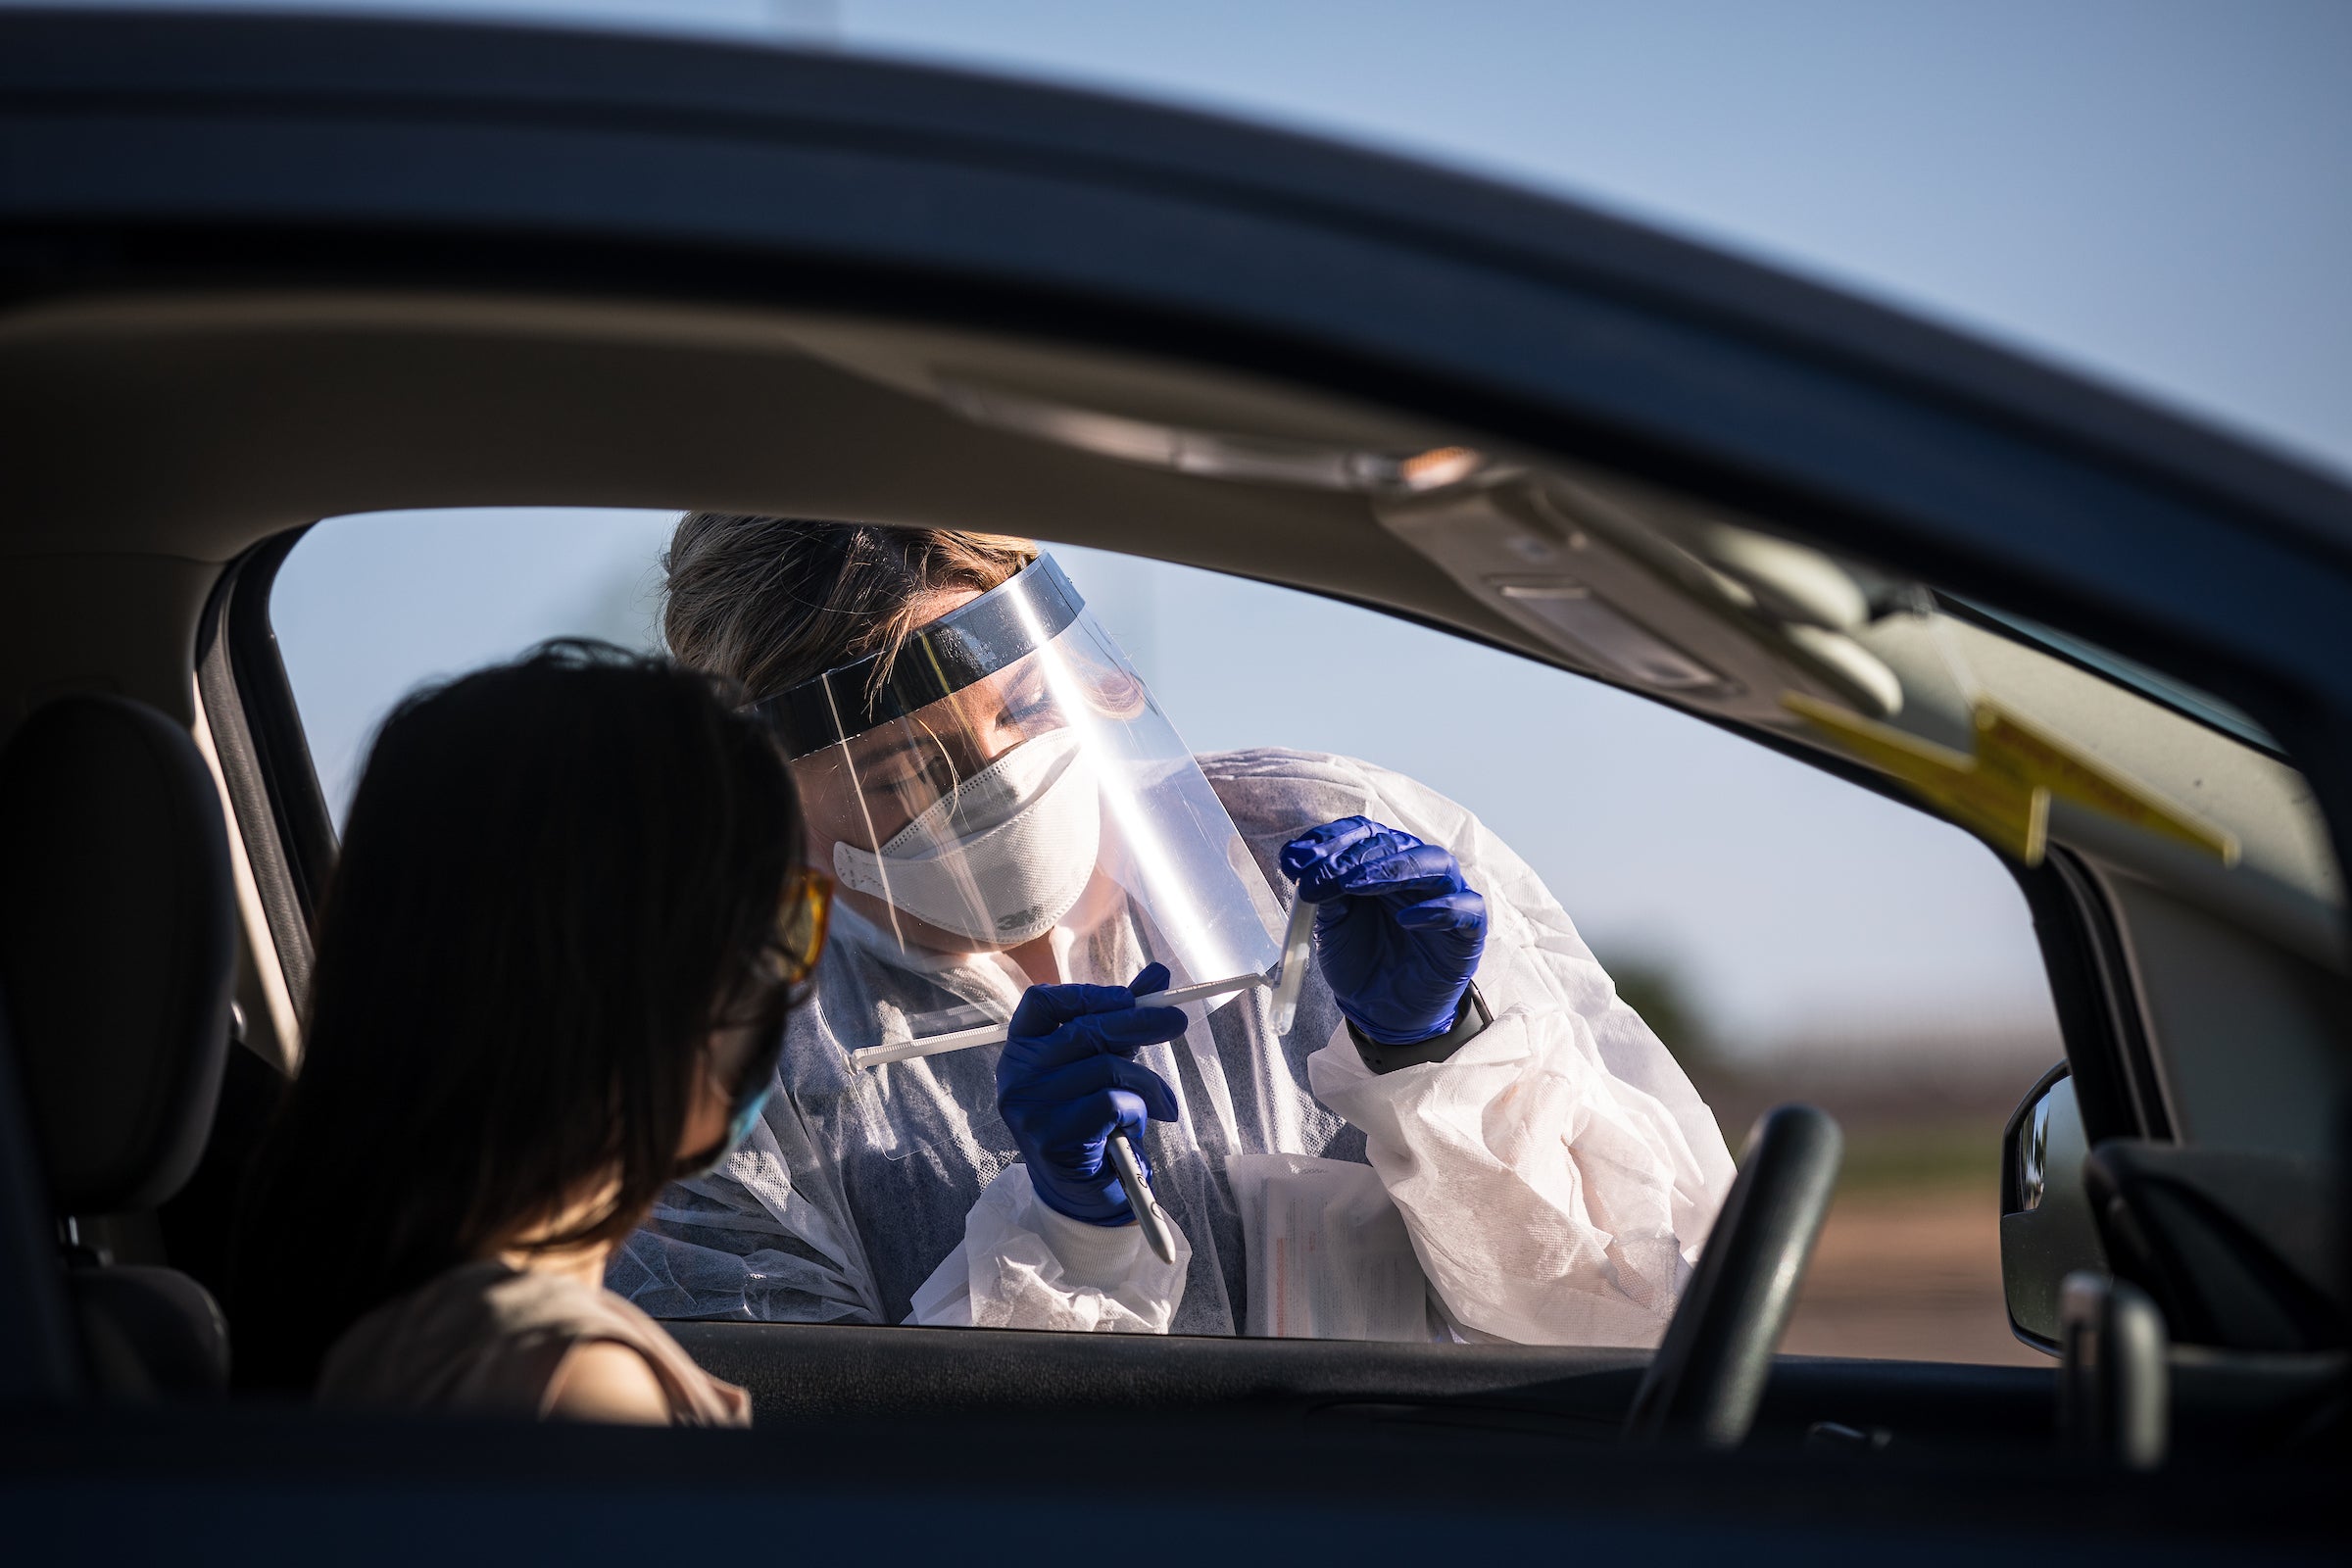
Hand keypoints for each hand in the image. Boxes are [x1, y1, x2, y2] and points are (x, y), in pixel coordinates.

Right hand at [996, 963, 1184, 1224]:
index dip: (1088, 995)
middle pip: (1084, 1031)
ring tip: (1163, 1103)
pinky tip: (1139, 1125)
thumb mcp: (1107, 1061)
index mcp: (1021, 1049)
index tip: (1129, 998)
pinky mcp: (1049, 1138)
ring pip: (1105, 1068)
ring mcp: (1028, 1108)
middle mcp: (1015, 1075)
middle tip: (1176, 1023)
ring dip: (1146, 1083)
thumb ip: (1124, 1018)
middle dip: (1140, 1023)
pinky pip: (1110, 1103)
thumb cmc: (1092, 1118)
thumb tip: (1159, 976)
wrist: (1082, 1191)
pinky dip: (1136, 1110)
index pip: (1042, 1002)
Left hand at [1280, 817, 1485, 1045]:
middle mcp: (1416, 870)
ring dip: (1391, 869)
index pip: (1362, 833)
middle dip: (1349, 859)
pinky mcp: (1468, 929)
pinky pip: (1465, 907)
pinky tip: (1406, 918)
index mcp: (1382, 862)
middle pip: (1392, 844)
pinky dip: (1438, 909)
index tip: (1293, 858)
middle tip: (1314, 879)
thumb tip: (1299, 861)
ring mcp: (1446, 896)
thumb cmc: (1360, 960)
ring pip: (1434, 862)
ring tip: (1354, 885)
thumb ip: (1324, 893)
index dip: (1329, 840)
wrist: (1382, 1010)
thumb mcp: (1331, 926)